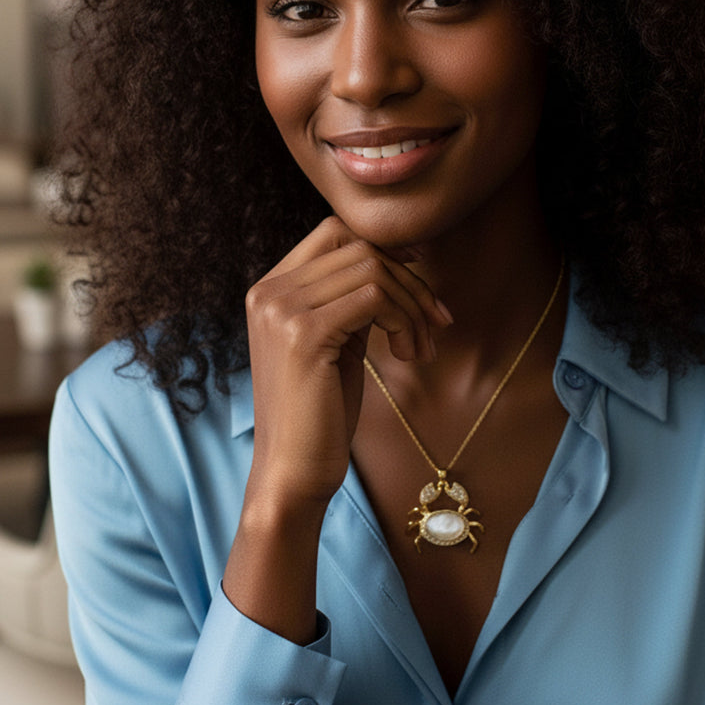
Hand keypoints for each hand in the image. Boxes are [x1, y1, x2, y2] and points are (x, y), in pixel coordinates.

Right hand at [244, 216, 450, 508]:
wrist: (292, 471)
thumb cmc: (320, 412)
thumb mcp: (337, 341)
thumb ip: (353, 299)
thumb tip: (401, 258)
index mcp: (271, 289)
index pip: (334, 233)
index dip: (385, 248)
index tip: (419, 276)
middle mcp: (269, 291)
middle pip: (359, 247)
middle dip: (409, 281)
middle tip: (435, 323)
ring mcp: (282, 309)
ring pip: (372, 269)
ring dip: (411, 306)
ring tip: (419, 349)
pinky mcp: (302, 333)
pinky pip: (374, 297)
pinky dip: (403, 321)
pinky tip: (407, 356)